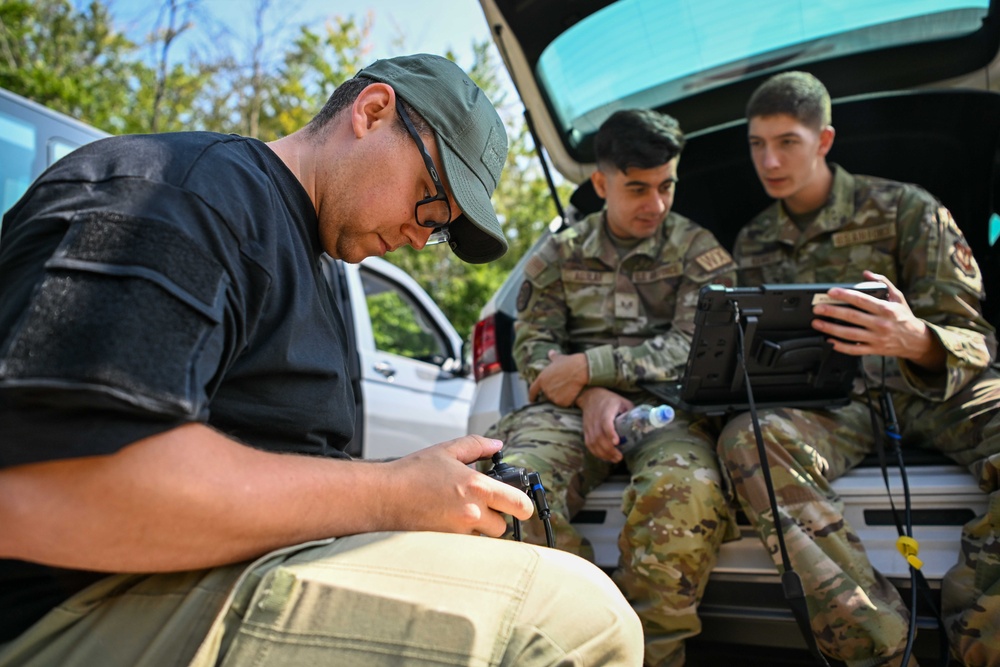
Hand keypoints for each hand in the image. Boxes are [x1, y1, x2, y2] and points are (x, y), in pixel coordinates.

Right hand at [380, 435, 533, 536]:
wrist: (384, 496)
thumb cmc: (412, 473)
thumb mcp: (447, 450)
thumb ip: (477, 445)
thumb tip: (497, 445)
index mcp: (476, 487)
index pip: (518, 504)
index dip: (525, 505)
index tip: (523, 504)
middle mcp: (472, 513)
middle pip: (503, 527)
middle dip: (496, 516)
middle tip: (483, 504)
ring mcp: (459, 531)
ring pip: (484, 536)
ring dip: (479, 527)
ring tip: (460, 510)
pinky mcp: (446, 543)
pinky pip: (466, 544)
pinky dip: (463, 534)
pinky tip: (448, 519)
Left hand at [528, 350, 587, 405]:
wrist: (581, 370)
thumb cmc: (570, 363)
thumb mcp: (559, 359)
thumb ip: (553, 357)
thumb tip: (551, 352)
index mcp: (541, 379)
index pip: (533, 390)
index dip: (532, 396)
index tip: (532, 400)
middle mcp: (546, 389)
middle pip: (547, 395)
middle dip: (553, 392)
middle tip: (562, 386)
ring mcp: (554, 397)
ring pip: (556, 399)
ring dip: (561, 396)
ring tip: (569, 387)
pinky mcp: (562, 402)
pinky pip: (564, 403)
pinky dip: (568, 400)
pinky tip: (573, 392)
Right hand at [576, 388, 633, 463]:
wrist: (590, 396)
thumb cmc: (610, 400)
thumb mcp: (623, 402)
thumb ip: (631, 412)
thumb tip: (643, 425)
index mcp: (606, 409)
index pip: (606, 422)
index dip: (610, 433)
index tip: (617, 442)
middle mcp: (595, 418)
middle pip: (599, 436)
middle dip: (609, 449)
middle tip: (619, 457)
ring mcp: (589, 425)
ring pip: (593, 442)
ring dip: (603, 453)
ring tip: (614, 459)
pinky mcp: (585, 431)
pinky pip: (588, 444)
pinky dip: (596, 453)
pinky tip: (605, 457)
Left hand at [811, 270, 945, 370]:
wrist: (917, 341)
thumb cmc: (904, 317)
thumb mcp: (898, 297)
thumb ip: (883, 283)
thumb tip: (867, 273)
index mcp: (886, 309)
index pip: (861, 300)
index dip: (845, 295)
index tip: (831, 292)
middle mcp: (880, 324)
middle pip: (852, 317)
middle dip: (832, 312)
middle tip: (817, 308)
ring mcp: (876, 338)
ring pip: (850, 334)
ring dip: (831, 329)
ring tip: (817, 323)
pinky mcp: (874, 349)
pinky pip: (854, 349)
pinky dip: (840, 346)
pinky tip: (829, 341)